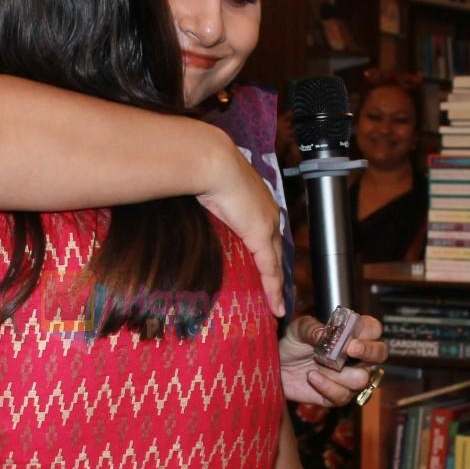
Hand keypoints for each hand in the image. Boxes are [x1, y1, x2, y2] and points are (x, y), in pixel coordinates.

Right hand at [196, 142, 284, 317]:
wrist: (212, 162)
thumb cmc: (205, 169)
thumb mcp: (208, 189)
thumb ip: (208, 201)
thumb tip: (192, 206)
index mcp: (258, 200)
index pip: (267, 232)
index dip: (268, 251)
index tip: (267, 266)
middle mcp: (269, 213)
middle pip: (276, 249)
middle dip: (277, 272)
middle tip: (276, 292)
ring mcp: (268, 225)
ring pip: (276, 263)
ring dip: (277, 285)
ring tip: (277, 305)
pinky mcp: (261, 237)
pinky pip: (270, 270)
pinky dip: (274, 290)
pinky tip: (276, 307)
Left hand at [281, 314, 389, 406]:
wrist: (275, 367)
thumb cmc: (291, 344)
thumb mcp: (298, 330)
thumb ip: (312, 328)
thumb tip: (325, 334)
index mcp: (351, 335)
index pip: (373, 329)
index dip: (368, 332)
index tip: (352, 335)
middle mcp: (355, 357)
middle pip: (380, 354)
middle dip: (368, 351)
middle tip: (350, 349)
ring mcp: (348, 378)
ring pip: (363, 379)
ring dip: (341, 373)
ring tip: (318, 364)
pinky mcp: (336, 396)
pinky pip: (342, 396)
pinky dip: (327, 386)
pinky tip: (312, 377)